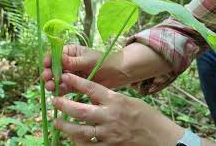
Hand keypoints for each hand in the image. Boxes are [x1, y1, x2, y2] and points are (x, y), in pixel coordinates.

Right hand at [43, 45, 127, 94]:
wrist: (116, 73)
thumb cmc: (104, 61)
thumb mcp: (89, 60)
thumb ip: (74, 61)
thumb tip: (60, 59)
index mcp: (70, 52)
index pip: (55, 54)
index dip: (48, 59)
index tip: (46, 65)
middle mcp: (68, 63)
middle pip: (53, 68)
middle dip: (48, 73)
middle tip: (47, 78)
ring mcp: (70, 74)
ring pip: (56, 79)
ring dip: (51, 82)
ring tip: (50, 86)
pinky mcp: (74, 85)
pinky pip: (64, 88)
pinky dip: (59, 90)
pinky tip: (56, 92)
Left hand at [52, 73, 183, 145]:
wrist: (161, 137)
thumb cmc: (146, 117)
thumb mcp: (129, 101)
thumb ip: (109, 99)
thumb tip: (90, 95)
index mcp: (116, 101)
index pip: (91, 88)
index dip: (76, 82)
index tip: (65, 77)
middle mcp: (110, 117)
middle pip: (80, 110)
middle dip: (64, 105)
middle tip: (55, 100)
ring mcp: (109, 134)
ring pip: (80, 131)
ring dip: (65, 126)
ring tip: (56, 121)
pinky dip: (77, 143)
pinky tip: (71, 138)